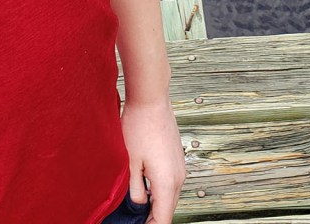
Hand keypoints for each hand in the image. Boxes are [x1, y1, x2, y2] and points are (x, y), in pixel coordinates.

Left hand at [120, 96, 185, 223]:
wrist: (151, 98)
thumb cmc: (138, 126)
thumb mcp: (130, 163)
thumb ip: (135, 190)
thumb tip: (139, 204)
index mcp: (167, 182)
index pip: (162, 219)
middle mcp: (178, 177)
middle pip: (168, 210)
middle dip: (153, 218)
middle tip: (134, 220)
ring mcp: (180, 166)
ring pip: (170, 196)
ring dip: (156, 204)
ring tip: (137, 208)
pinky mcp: (177, 157)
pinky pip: (171, 183)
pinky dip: (160, 191)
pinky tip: (146, 187)